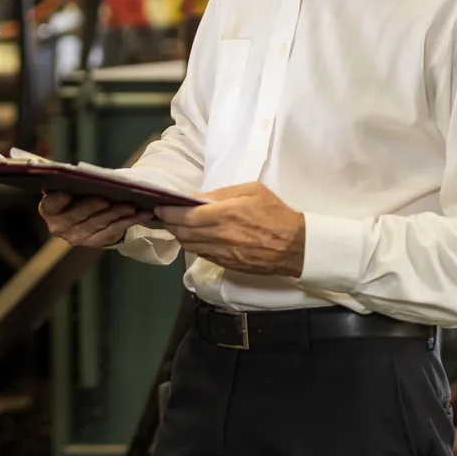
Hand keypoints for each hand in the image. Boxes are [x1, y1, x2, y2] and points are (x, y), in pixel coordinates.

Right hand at [39, 191, 151, 247]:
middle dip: (93, 206)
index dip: (57, 200)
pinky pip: (114, 230)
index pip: (50, 204)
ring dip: (116, 213)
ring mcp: (78, 237)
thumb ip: (75, 183)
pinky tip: (141, 213)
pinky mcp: (96, 242)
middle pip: (77, 215)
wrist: (87, 216)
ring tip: (131, 205)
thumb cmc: (78, 194)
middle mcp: (60, 226)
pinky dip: (129, 221)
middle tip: (107, 198)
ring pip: (99, 223)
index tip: (67, 193)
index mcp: (49, 209)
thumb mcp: (73, 188)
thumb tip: (90, 176)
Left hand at [154, 182, 304, 276]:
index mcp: (226, 214)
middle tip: (163, 215)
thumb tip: (197, 198)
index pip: (186, 217)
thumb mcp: (252, 191)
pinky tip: (193, 238)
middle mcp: (221, 235)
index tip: (159, 206)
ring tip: (175, 226)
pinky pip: (202, 255)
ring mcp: (224, 253)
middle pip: (183, 233)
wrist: (297, 246)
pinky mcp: (228, 265)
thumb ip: (222, 193)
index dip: (168, 213)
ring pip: (189, 246)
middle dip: (169, 224)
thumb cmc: (275, 213)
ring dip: (179, 236)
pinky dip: (193, 246)